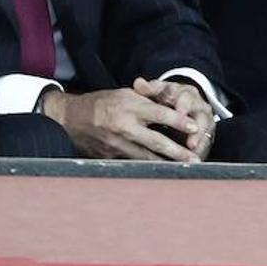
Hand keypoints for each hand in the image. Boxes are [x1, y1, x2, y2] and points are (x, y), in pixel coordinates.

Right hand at [39, 86, 201, 160]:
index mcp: (130, 106)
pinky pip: (132, 163)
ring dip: (166, 164)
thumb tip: (173, 103)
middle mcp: (124, 126)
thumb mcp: (125, 93)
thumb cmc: (102, 102)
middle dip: (178, 152)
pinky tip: (160, 172)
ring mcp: (116, 144)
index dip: (179, 121)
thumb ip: (148, 99)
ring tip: (184, 170)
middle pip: (156, 141)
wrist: (70, 117)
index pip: (160, 114)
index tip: (195, 127)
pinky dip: (146, 167)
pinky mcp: (109, 157)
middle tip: (194, 159)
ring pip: (146, 157)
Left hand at [133, 76, 215, 159]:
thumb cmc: (167, 97)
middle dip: (196, 129)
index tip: (180, 112)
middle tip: (190, 141)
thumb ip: (148, 89)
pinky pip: (207, 140)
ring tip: (193, 150)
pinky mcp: (207, 130)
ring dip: (199, 140)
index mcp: (185, 93)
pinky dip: (201, 149)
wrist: (182, 102)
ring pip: (205, 129)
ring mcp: (204, 118)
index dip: (183, 105)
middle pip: (201, 115)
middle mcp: (198, 104)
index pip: (186, 97)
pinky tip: (195, 157)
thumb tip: (138, 83)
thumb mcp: (158, 91)